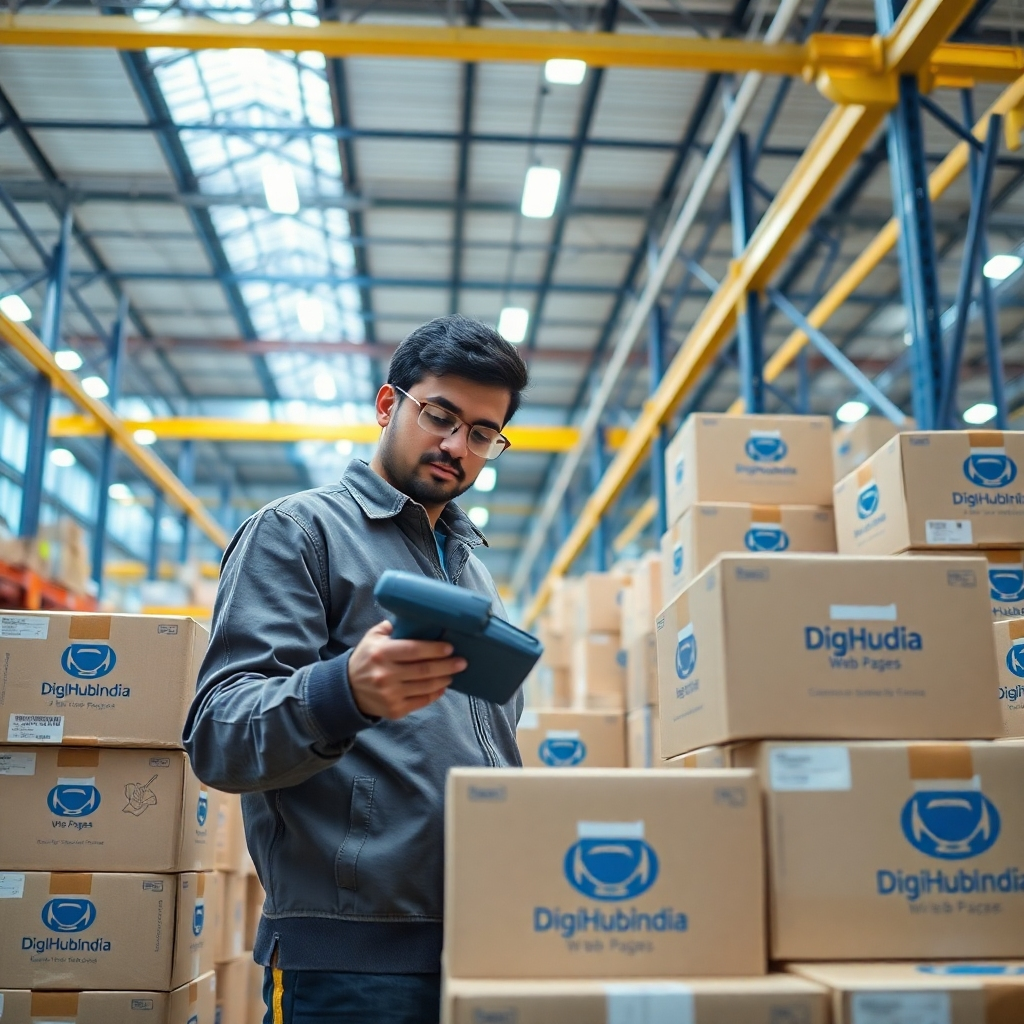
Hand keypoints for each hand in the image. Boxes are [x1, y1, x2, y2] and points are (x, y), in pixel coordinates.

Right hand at [347, 620, 466, 719]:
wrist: (347, 690)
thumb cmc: (365, 659)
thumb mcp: (372, 638)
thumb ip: (392, 627)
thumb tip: (416, 618)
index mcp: (381, 653)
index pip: (413, 650)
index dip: (434, 649)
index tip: (450, 648)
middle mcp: (385, 674)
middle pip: (424, 670)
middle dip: (446, 665)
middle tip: (461, 662)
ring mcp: (390, 694)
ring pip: (425, 686)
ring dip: (443, 679)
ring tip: (453, 673)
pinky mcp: (394, 710)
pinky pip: (421, 702)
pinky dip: (434, 694)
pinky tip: (442, 687)